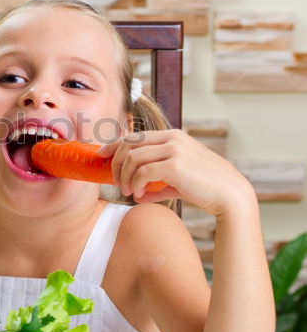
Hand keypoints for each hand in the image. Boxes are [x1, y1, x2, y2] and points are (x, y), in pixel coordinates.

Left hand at [98, 129, 255, 216]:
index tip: (102, 157)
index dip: (114, 145)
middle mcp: (172, 138)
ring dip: (124, 176)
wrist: (229, 194)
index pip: (134, 135)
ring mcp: (174, 149)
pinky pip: (142, 172)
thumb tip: (138, 193)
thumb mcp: (178, 180)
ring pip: (133, 158)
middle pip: (129, 144)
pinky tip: (138, 195)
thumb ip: (157, 183)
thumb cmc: (205, 188)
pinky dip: (134, 184)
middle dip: (115, 163)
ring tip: (127, 192)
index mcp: (173, 136)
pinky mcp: (175, 165)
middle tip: (115, 182)